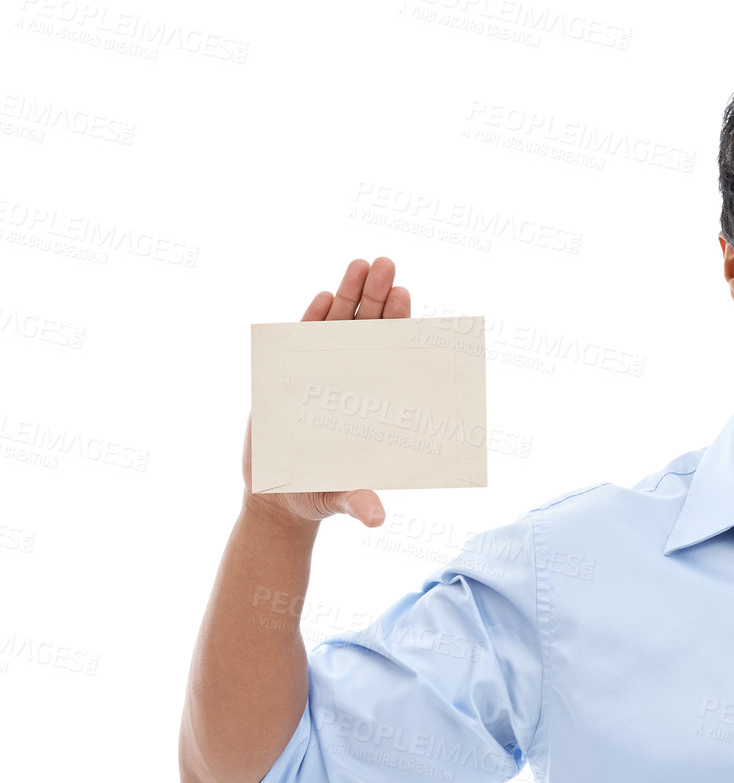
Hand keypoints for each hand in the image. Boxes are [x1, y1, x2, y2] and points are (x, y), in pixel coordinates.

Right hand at [241, 255, 408, 529]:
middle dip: (378, 297)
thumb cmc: (319, 495)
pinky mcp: (289, 377)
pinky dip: (312, 319)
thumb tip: (376, 518)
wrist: (279, 497)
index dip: (398, 326)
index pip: (391, 356)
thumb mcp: (340, 498)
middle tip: (387, 264)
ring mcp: (320, 376)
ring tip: (361, 265)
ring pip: (338, 328)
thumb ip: (357, 501)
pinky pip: (303, 341)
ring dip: (349, 296)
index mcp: (372, 403)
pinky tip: (324, 296)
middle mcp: (350, 383)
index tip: (405, 296)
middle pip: (368, 332)